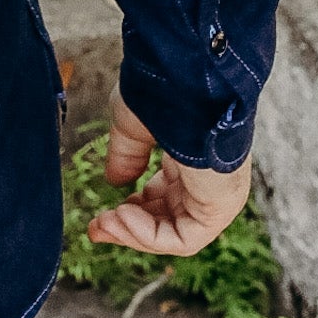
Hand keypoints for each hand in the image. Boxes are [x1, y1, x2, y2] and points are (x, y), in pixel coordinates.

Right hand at [87, 92, 249, 257]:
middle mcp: (206, 178)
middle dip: (128, 227)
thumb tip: (115, 182)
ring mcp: (216, 193)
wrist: (185, 79)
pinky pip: (183, 238)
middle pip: (167, 218)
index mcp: (191, 155)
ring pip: (174, 232)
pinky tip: (122, 218)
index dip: (130, 208)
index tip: (101, 214)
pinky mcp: (220, 206)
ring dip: (134, 233)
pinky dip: (149, 235)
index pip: (162, 195)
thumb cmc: (161, 90)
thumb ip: (126, 156)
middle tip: (97, 227)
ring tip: (104, 223)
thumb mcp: (133, 126)